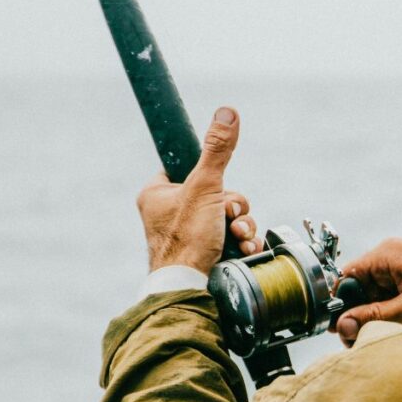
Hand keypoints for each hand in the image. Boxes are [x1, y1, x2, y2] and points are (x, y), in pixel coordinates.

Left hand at [137, 107, 263, 274]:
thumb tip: (227, 113)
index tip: (216, 187)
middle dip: (234, 207)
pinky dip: (242, 241)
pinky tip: (244, 248)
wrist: (191, 288)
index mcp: (157, 194)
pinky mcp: (206, 251)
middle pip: (218, 193)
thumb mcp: (205, 186)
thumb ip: (217, 151)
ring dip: (242, 225)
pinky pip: (231, 236)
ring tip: (238, 236)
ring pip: (229, 216)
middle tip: (229, 216)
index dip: (211, 177)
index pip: (189, 168)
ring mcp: (189, 234)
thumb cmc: (187, 241)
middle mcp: (170, 213)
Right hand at [333, 238, 401, 345]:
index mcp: (385, 255)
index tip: (343, 330)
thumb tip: (343, 325)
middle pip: (359, 287)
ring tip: (393, 330)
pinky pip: (392, 289)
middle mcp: (390, 253)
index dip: (341, 305)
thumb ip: (376, 317)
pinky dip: (393, 306)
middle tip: (365, 339)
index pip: (345, 278)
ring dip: (378, 312)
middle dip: (360, 313)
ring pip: (376, 291)